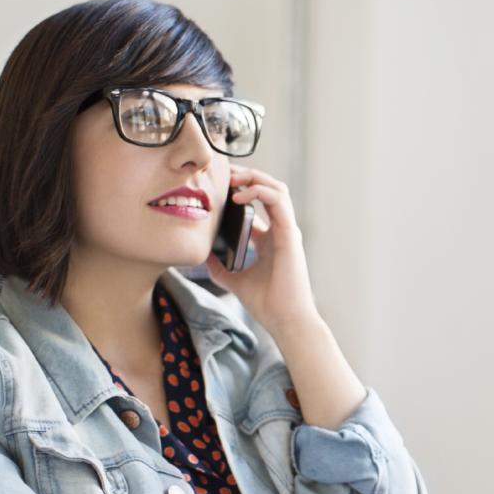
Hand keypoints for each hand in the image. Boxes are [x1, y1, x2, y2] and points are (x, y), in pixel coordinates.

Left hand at [204, 165, 320, 331]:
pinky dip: (260, 192)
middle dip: (247, 176)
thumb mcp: (236, 281)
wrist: (285, 320)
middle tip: (223, 173)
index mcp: (271, 239)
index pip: (260, 203)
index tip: (219, 185)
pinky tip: (239, 197)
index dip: (242, 189)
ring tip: (232, 178)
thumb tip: (204, 258)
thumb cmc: (268, 304)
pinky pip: (278, 201)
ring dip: (254, 178)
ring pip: (277, 189)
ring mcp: (287, 231)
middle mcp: (281, 231)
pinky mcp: (289, 235)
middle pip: (269, 189)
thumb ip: (222, 268)